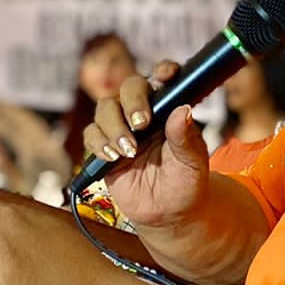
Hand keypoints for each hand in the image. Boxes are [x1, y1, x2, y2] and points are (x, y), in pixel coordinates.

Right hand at [82, 61, 210, 228]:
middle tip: (141, 124)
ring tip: (129, 151)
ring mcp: (121, 127)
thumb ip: (186, 138)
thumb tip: (182, 110)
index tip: (166, 76)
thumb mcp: (192, 163)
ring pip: (105, 108)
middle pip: (128, 87)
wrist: (167, 213)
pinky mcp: (104, 146)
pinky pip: (91, 134)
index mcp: (168, 108)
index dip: (163, 71)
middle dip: (133, 102)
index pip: (163, 79)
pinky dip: (99, 143)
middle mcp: (143, 112)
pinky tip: (113, 158)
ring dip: (114, 127)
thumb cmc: (185, 182)